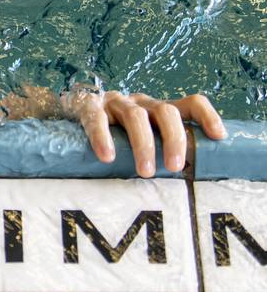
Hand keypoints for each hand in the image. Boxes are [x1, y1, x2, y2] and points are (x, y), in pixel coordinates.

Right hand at [66, 90, 225, 176]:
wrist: (72, 112)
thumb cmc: (115, 138)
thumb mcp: (144, 142)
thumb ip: (161, 155)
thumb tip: (189, 189)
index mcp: (159, 110)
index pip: (190, 104)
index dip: (207, 117)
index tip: (218, 137)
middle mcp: (141, 103)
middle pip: (165, 111)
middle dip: (173, 139)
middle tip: (175, 167)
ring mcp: (115, 102)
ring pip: (135, 115)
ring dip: (143, 143)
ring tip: (145, 172)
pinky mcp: (89, 106)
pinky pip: (97, 119)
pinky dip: (103, 137)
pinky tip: (107, 156)